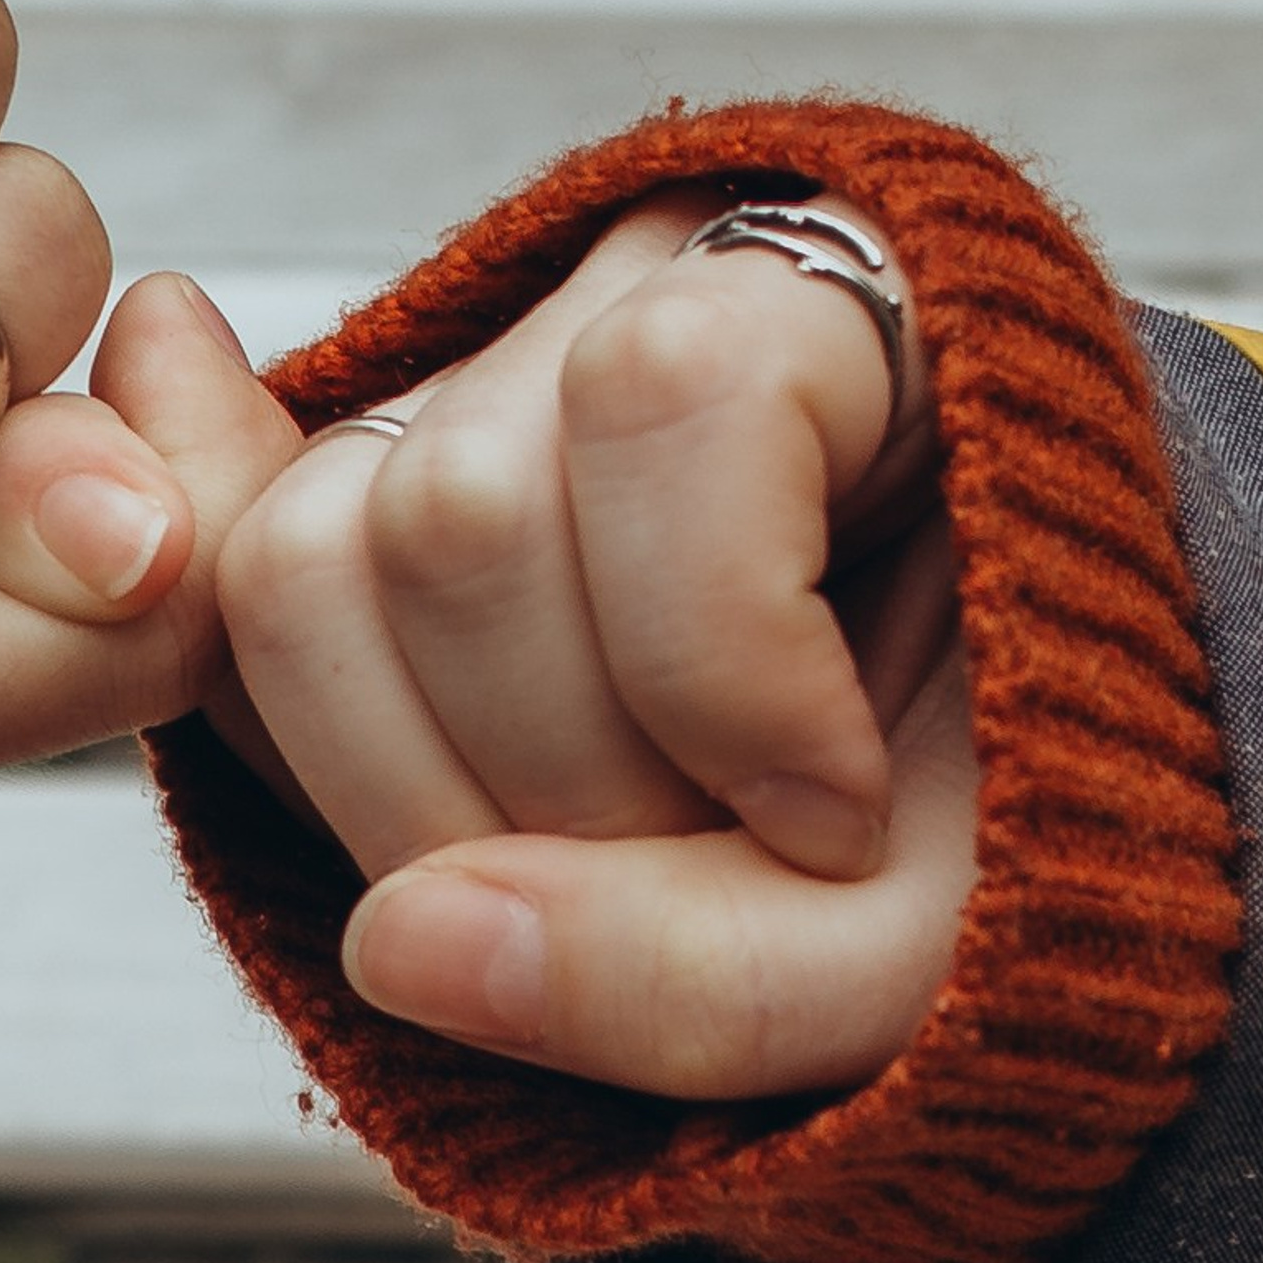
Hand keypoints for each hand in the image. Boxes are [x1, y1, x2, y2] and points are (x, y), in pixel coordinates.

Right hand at [203, 189, 977, 1100]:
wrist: (1019, 817)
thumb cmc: (1029, 834)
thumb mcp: (954, 949)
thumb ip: (720, 974)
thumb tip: (395, 947)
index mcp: (859, 288)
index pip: (671, 393)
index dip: (724, 658)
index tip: (839, 820)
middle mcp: (641, 287)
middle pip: (458, 506)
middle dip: (564, 783)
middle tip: (720, 886)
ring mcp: (479, 382)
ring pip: (306, 558)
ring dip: (435, 808)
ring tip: (613, 881)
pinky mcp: (364, 493)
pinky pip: (234, 617)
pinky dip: (340, 779)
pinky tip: (482, 840)